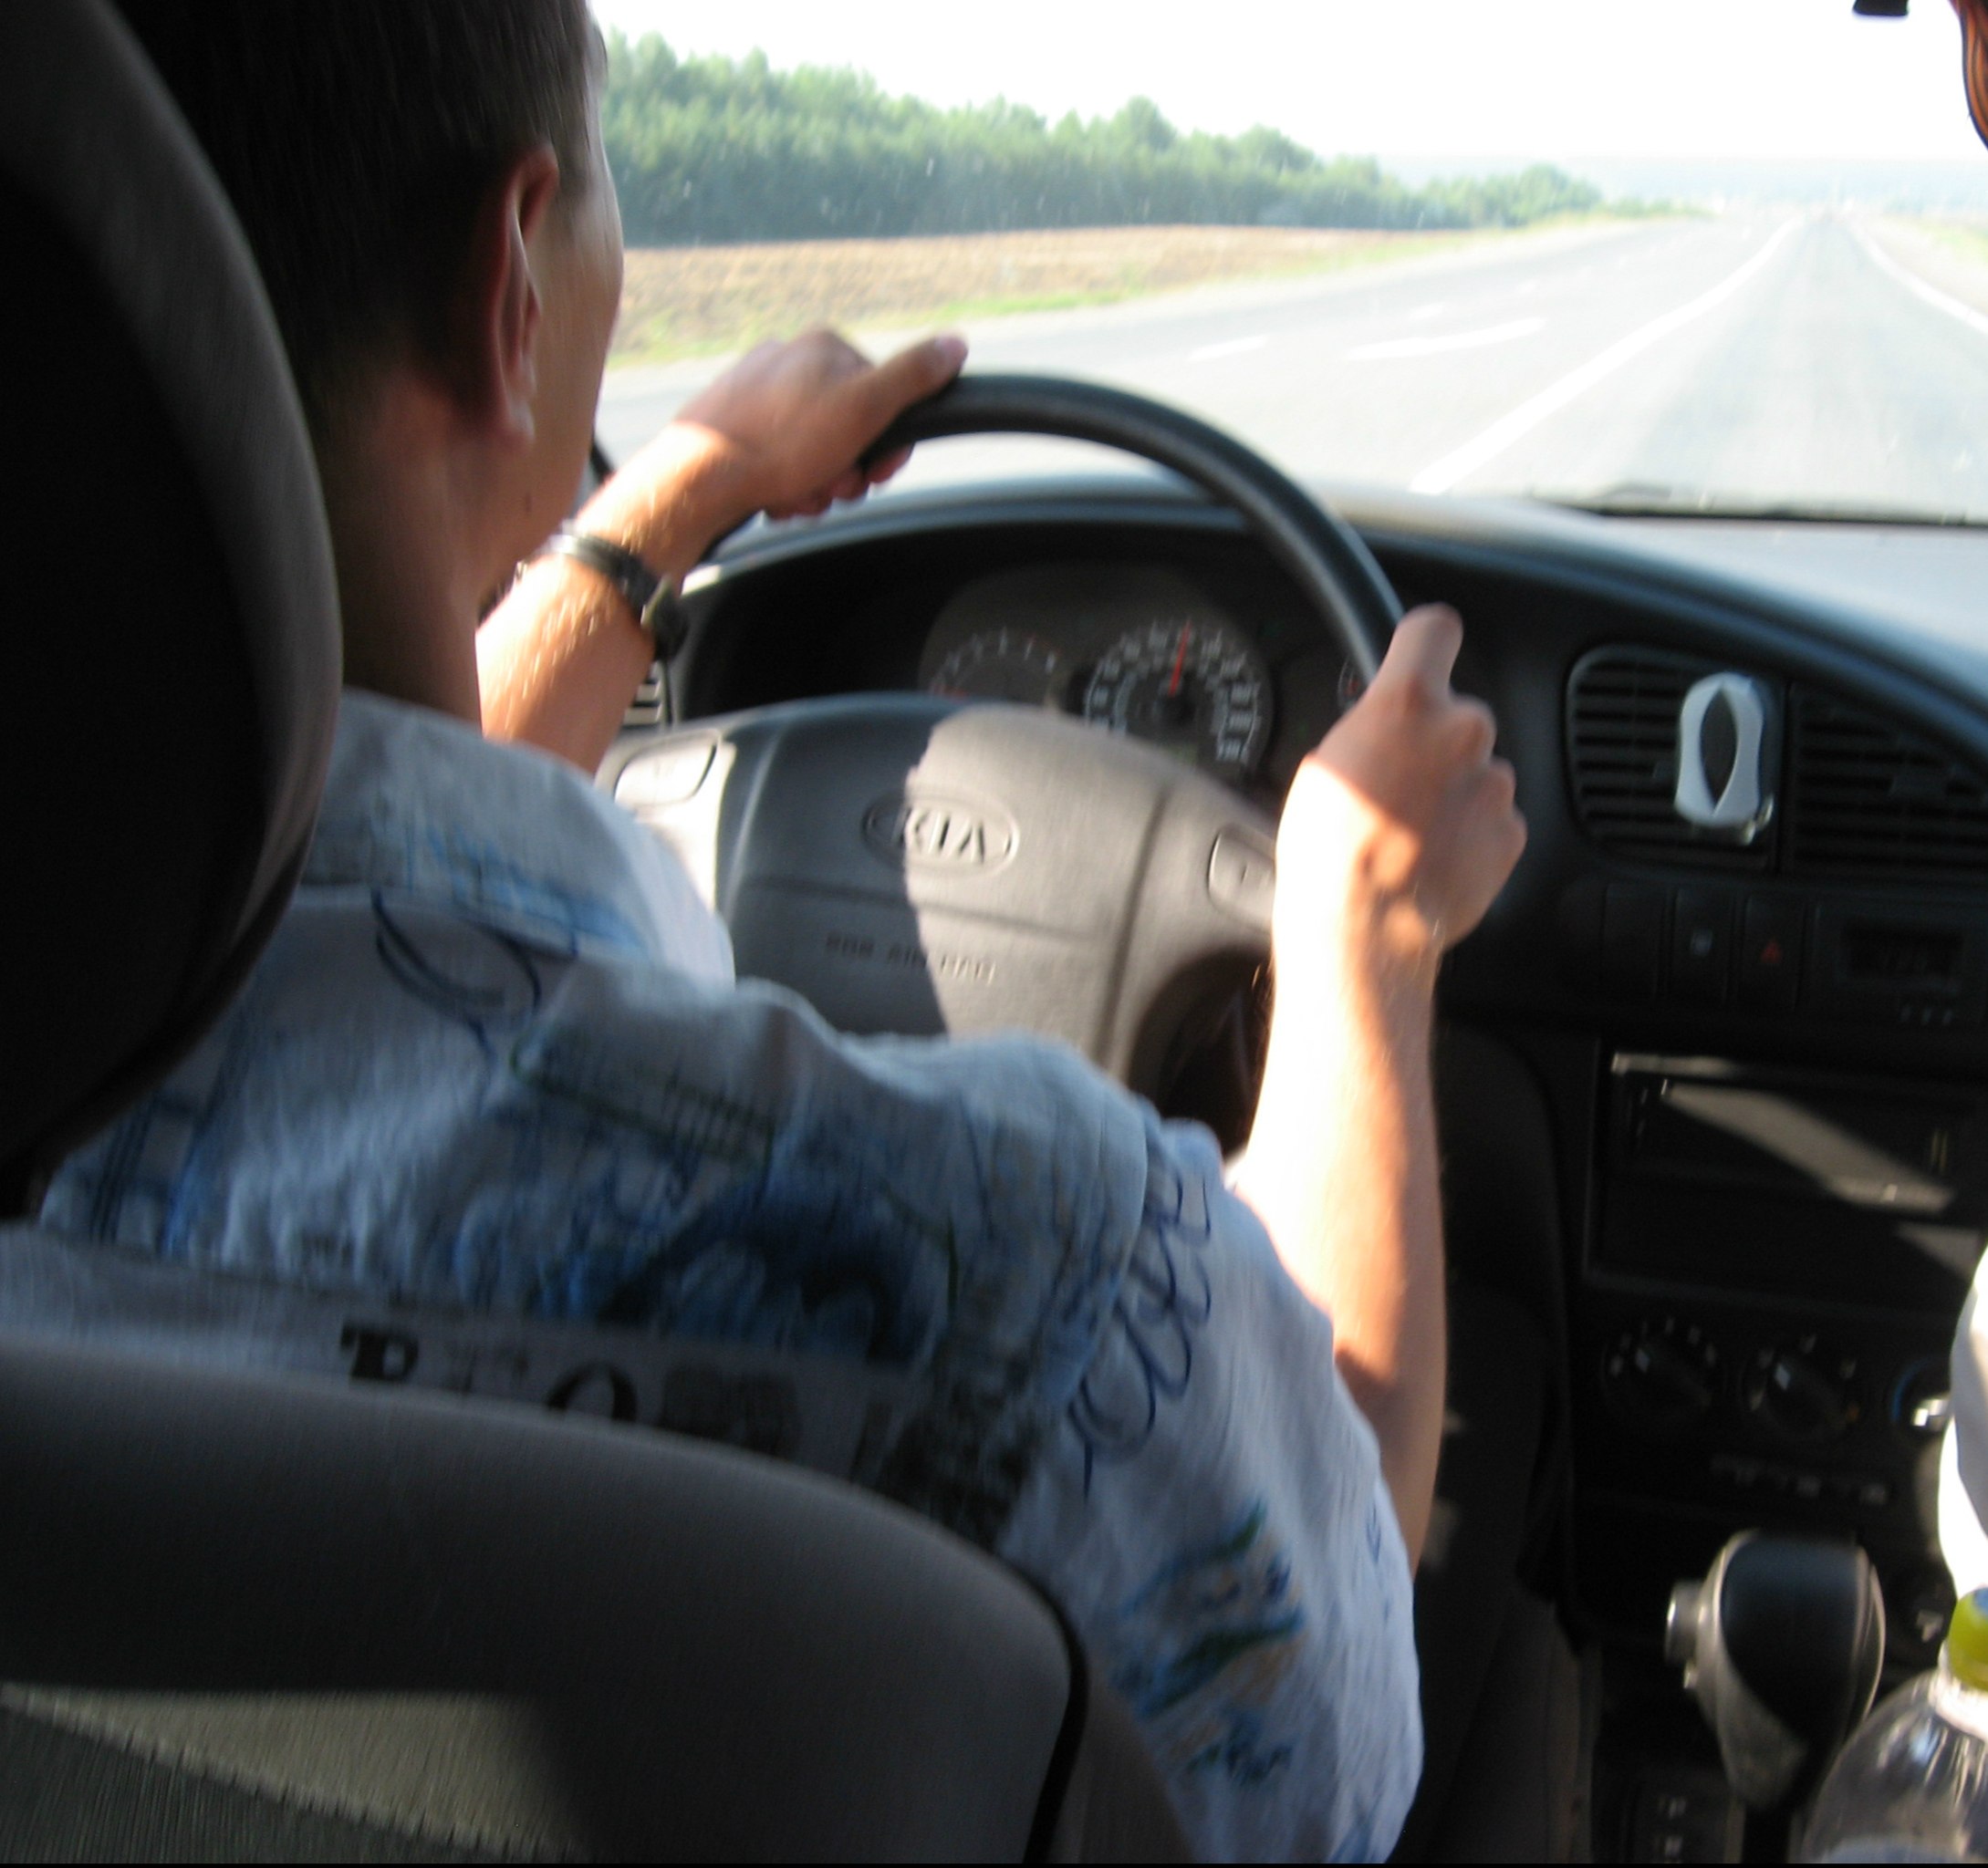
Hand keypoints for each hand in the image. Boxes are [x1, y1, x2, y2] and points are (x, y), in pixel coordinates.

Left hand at [673, 328, 967, 523]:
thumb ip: (913, 375)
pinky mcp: (732, 426)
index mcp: (823, 348)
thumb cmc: (781, 443)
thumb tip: (955, 344)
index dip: (886, 444)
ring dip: (816, 484)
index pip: (882, 397)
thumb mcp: (865, 406)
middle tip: (830, 487)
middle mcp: (788, 361)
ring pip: (813, 451)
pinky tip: (773, 496)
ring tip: (796, 493)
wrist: (699, 477)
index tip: (875, 471)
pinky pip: (777, 461)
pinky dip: (784, 485)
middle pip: (848, 428)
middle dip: (846, 469)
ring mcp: (756, 392)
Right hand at [1272, 605, 1524, 985]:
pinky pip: (1492, 818)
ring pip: (1476, 770)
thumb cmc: (1329, 853)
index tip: (1420, 656)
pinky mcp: (1511, 831)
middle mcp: (1460, 730)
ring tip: (1412, 831)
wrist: (1365, 928)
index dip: (1425, 643)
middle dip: (1435, 742)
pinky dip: (1470, 834)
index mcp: (1406, 703)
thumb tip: (1382, 731)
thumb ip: (1371, 729)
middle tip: (1398, 782)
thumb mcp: (1325, 764)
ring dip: (1453, 791)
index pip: (1434, 629)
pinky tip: (1435, 857)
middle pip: (1457, 714)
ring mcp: (1493, 782)